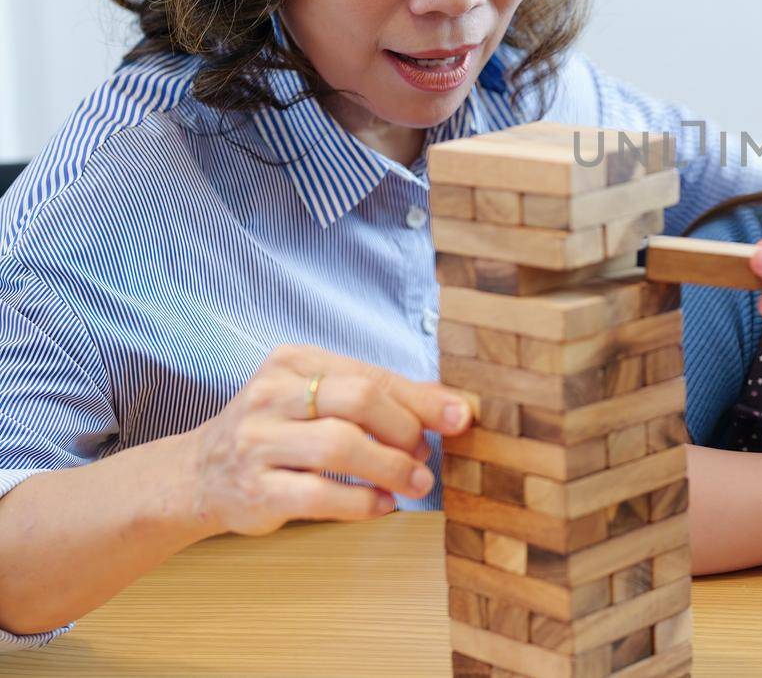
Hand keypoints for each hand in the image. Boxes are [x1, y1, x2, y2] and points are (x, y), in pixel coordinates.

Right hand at [183, 343, 473, 536]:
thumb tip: (450, 404)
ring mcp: (258, 442)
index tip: (459, 418)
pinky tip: (381, 506)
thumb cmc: (276, 431)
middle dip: (406, 429)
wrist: (198, 474)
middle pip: (360, 401)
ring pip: (341, 445)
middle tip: (425, 455)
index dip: (421, 399)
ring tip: (415, 483)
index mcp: (292, 362)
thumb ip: (376, 396)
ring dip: (391, 467)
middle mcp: (271, 395)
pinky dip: (361, 502)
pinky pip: (320, 494)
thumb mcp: (316, 398)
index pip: (371, 375)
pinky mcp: (255, 489)